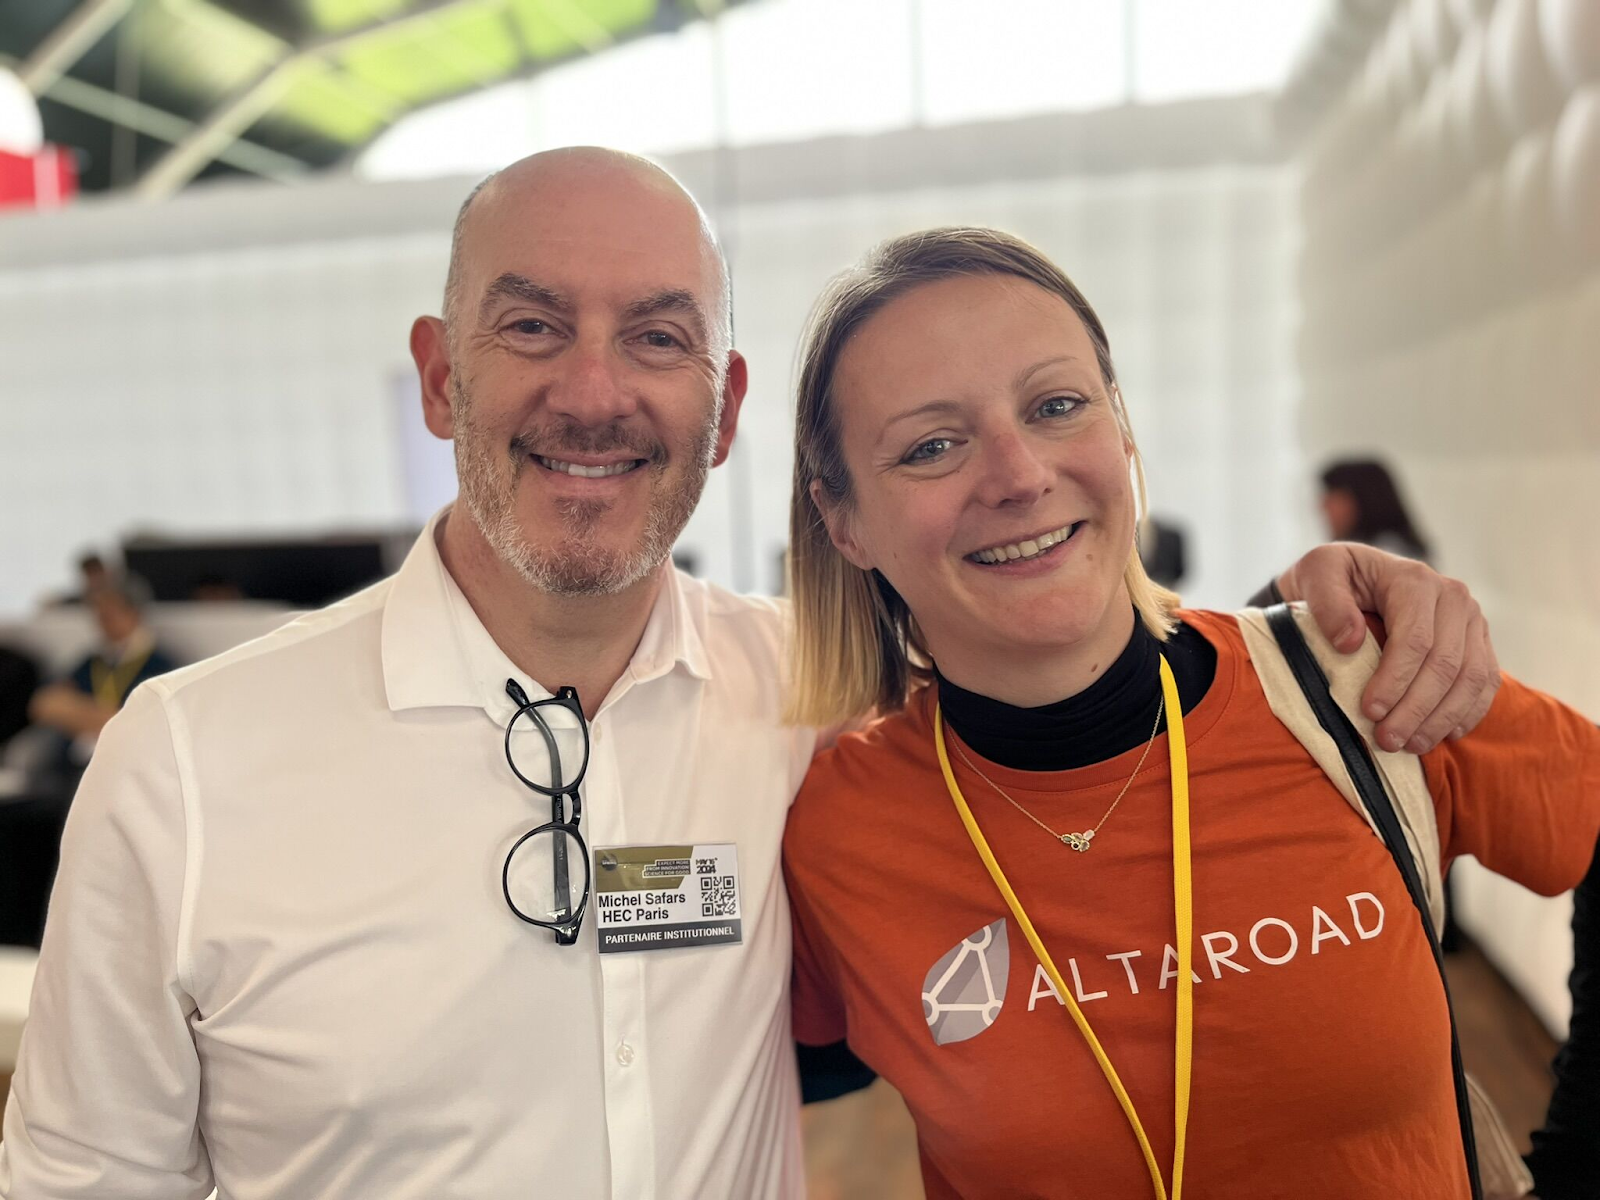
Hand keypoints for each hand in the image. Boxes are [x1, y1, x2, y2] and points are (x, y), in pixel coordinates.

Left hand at [1276, 543, 1499, 753]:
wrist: (1355, 578)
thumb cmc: (1333, 578)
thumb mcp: (1316, 574)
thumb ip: (1327, 602)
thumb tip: (1349, 642)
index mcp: (1415, 580)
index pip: (1415, 639)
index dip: (1394, 680)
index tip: (1368, 710)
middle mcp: (1454, 598)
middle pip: (1446, 664)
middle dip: (1416, 709)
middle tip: (1386, 740)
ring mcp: (1472, 621)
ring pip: (1471, 678)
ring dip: (1441, 719)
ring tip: (1410, 745)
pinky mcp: (1480, 643)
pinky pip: (1486, 684)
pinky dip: (1466, 713)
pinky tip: (1442, 735)